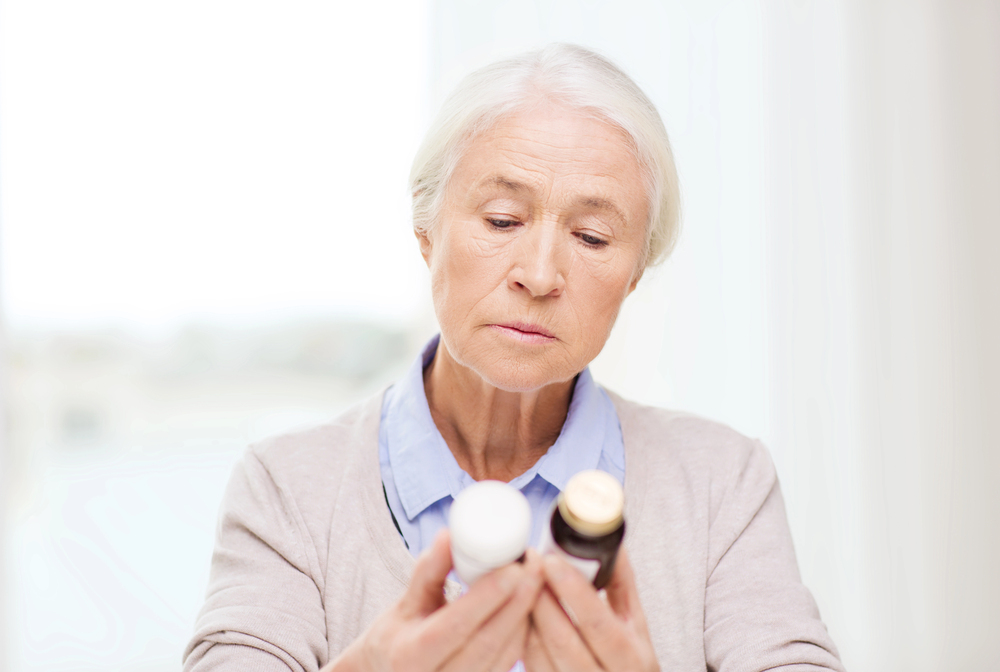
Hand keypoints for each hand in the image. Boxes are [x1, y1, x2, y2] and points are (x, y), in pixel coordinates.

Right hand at [327, 529, 542, 671]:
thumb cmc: (400, 635)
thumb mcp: (405, 602)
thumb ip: (428, 570)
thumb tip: (450, 535)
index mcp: (410, 655)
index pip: (454, 626)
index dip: (486, 597)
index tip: (512, 568)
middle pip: (487, 641)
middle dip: (518, 601)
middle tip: (536, 565)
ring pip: (505, 654)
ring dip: (526, 614)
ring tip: (537, 576)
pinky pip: (509, 661)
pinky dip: (524, 630)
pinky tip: (530, 601)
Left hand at [524, 548, 658, 671]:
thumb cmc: (629, 658)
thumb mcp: (634, 623)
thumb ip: (621, 582)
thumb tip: (610, 541)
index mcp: (631, 658)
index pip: (599, 624)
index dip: (574, 592)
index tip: (552, 561)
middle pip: (563, 640)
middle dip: (541, 599)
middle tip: (528, 568)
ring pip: (539, 654)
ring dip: (527, 616)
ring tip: (521, 585)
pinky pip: (530, 664)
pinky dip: (522, 636)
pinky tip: (522, 613)